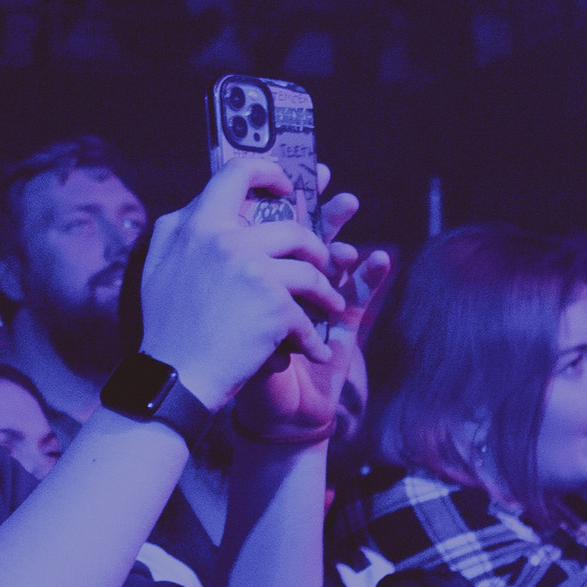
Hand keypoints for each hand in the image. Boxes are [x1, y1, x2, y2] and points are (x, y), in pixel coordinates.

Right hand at [134, 154, 337, 412]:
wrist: (174, 378)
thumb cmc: (166, 328)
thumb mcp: (158, 266)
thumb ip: (183, 232)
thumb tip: (205, 206)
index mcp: (195, 225)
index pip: (236, 174)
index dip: (270, 173)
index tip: (288, 188)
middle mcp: (223, 239)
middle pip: (292, 228)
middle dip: (316, 248)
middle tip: (322, 263)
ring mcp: (251, 268)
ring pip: (310, 268)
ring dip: (325, 290)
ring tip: (330, 306)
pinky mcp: (273, 303)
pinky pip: (308, 313)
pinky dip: (314, 337)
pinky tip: (316, 349)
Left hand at [232, 190, 392, 449]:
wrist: (263, 416)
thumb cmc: (231, 365)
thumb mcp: (215, 312)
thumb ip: (216, 272)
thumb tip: (210, 221)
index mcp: (255, 273)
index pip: (266, 226)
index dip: (273, 197)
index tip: (280, 170)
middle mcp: (288, 281)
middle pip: (304, 233)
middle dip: (314, 204)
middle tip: (323, 179)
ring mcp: (318, 299)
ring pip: (335, 255)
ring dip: (342, 230)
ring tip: (349, 205)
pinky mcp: (344, 323)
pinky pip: (361, 293)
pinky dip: (370, 274)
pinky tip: (376, 258)